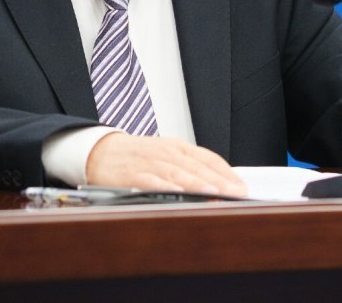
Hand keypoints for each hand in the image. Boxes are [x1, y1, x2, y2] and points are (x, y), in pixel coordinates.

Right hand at [85, 132, 248, 197]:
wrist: (100, 151)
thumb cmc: (136, 156)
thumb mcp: (166, 155)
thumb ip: (189, 167)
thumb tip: (218, 184)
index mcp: (177, 146)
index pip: (207, 158)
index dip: (226, 172)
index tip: (241, 187)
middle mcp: (166, 152)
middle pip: (197, 167)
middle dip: (219, 182)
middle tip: (236, 194)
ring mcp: (150, 163)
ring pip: (178, 174)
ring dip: (199, 185)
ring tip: (216, 195)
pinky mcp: (133, 175)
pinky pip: (152, 181)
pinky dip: (166, 187)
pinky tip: (179, 194)